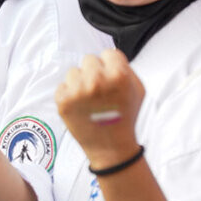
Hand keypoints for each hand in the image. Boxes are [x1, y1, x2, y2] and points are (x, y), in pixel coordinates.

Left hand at [55, 51, 143, 168]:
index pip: (107, 53)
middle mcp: (97, 80)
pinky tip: (79, 107)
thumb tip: (109, 55)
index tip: (111, 80)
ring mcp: (78, 91)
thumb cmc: (125, 117)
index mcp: (119, 75)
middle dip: (94, 72)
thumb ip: (126, 68)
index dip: (110, 66)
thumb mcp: (137, 89)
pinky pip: (62, 86)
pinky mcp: (63, 101)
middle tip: (99, 92)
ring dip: (80, 82)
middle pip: (89, 59)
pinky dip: (69, 95)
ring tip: (89, 100)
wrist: (110, 147)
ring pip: (74, 71)